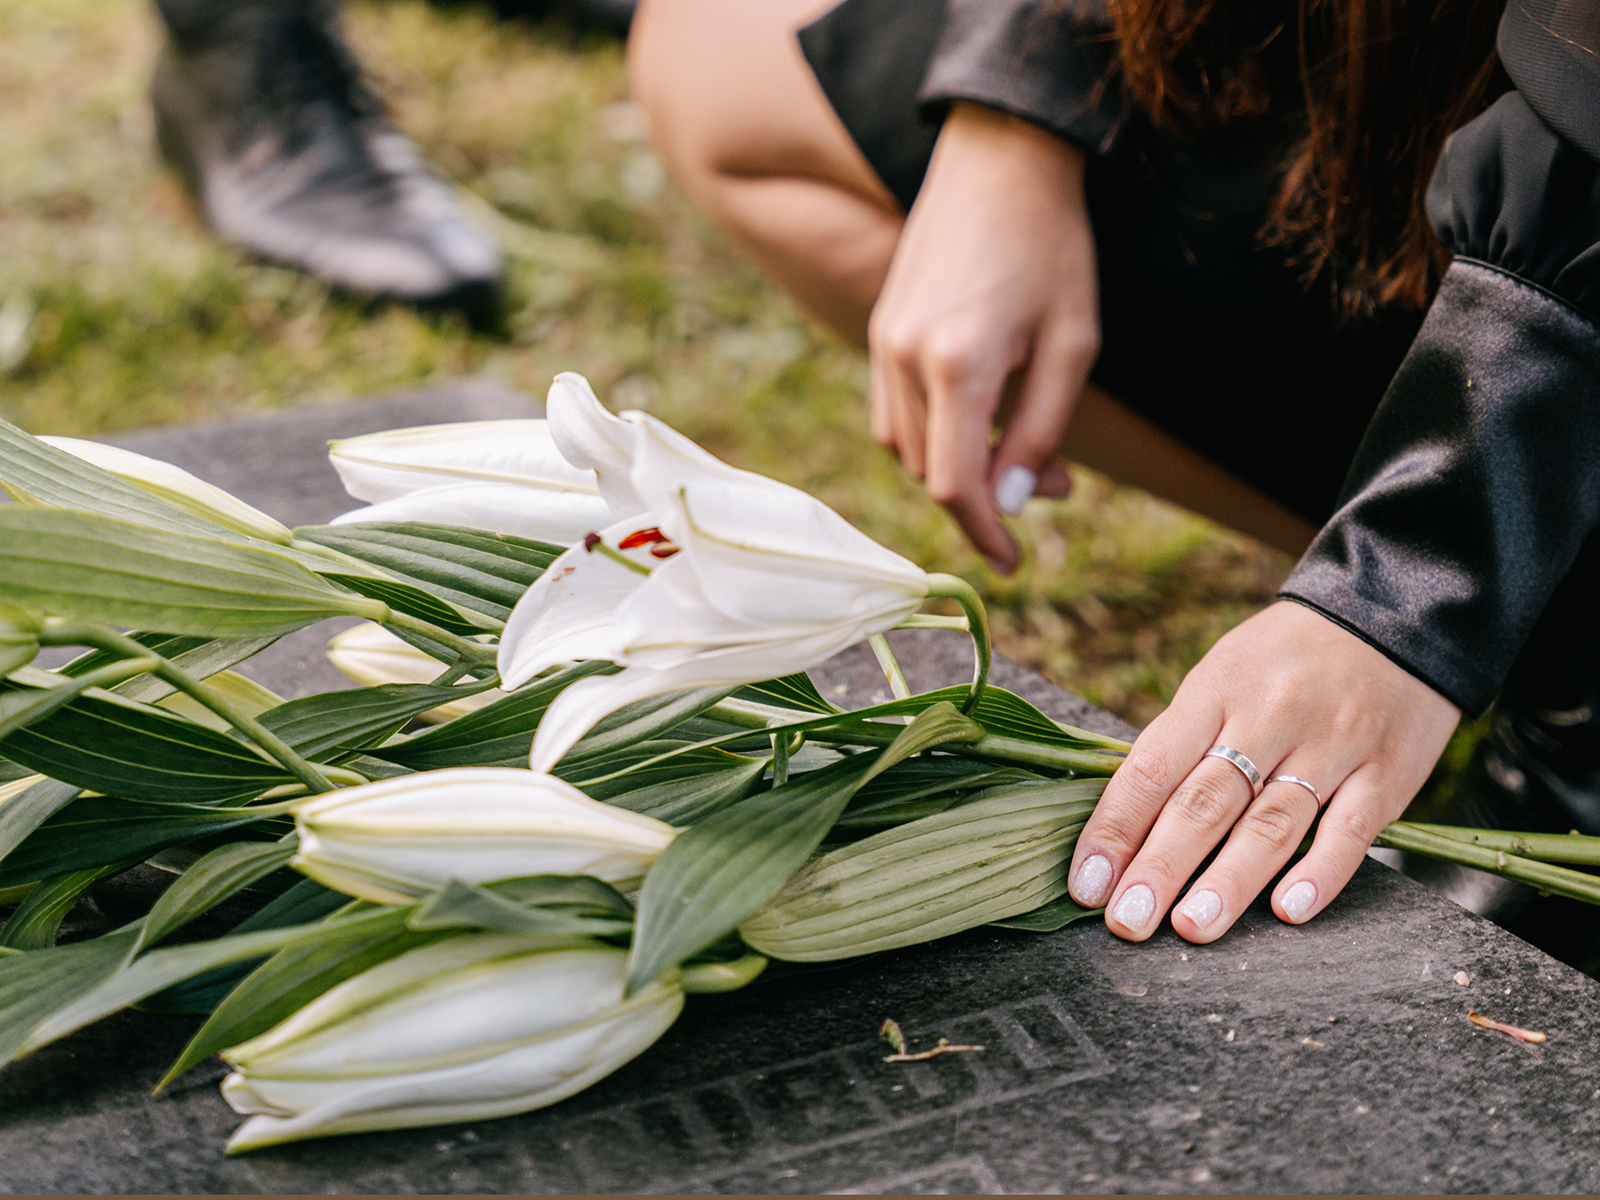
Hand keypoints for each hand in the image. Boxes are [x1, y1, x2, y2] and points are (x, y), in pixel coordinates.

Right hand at [868, 103, 1098, 572]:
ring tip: (1021, 444)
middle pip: (932, 472)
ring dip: (959, 466)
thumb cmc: (1052, 247)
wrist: (1000, 159)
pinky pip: (893, 412)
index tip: (1013, 562)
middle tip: (1055, 478)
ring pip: (907, 448)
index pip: (957, 485)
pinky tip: (979, 414)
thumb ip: (1042, 431)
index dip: (984, 535)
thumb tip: (1013, 504)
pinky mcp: (879, 329)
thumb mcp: (1074, 345)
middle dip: (988, 496)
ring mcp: (883, 343)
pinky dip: (932, 435)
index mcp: (958, 364)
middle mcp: (905, 359)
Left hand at [1067, 601, 1460, 940]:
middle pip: (1206, 801)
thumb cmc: (1282, 662)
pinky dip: (1320, 873)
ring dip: (1229, 880)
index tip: (1086, 883)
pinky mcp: (1388, 771)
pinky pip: (1352, 829)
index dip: (1116, 827)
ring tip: (1191, 927)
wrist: (1393, 618)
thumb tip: (1122, 829)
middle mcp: (1270, 716)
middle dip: (1161, 866)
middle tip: (1126, 921)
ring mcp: (1332, 744)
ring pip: (1273, 821)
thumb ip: (1181, 746)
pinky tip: (1288, 911)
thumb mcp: (1220, 678)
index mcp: (1214, 692)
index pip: (1153, 766)